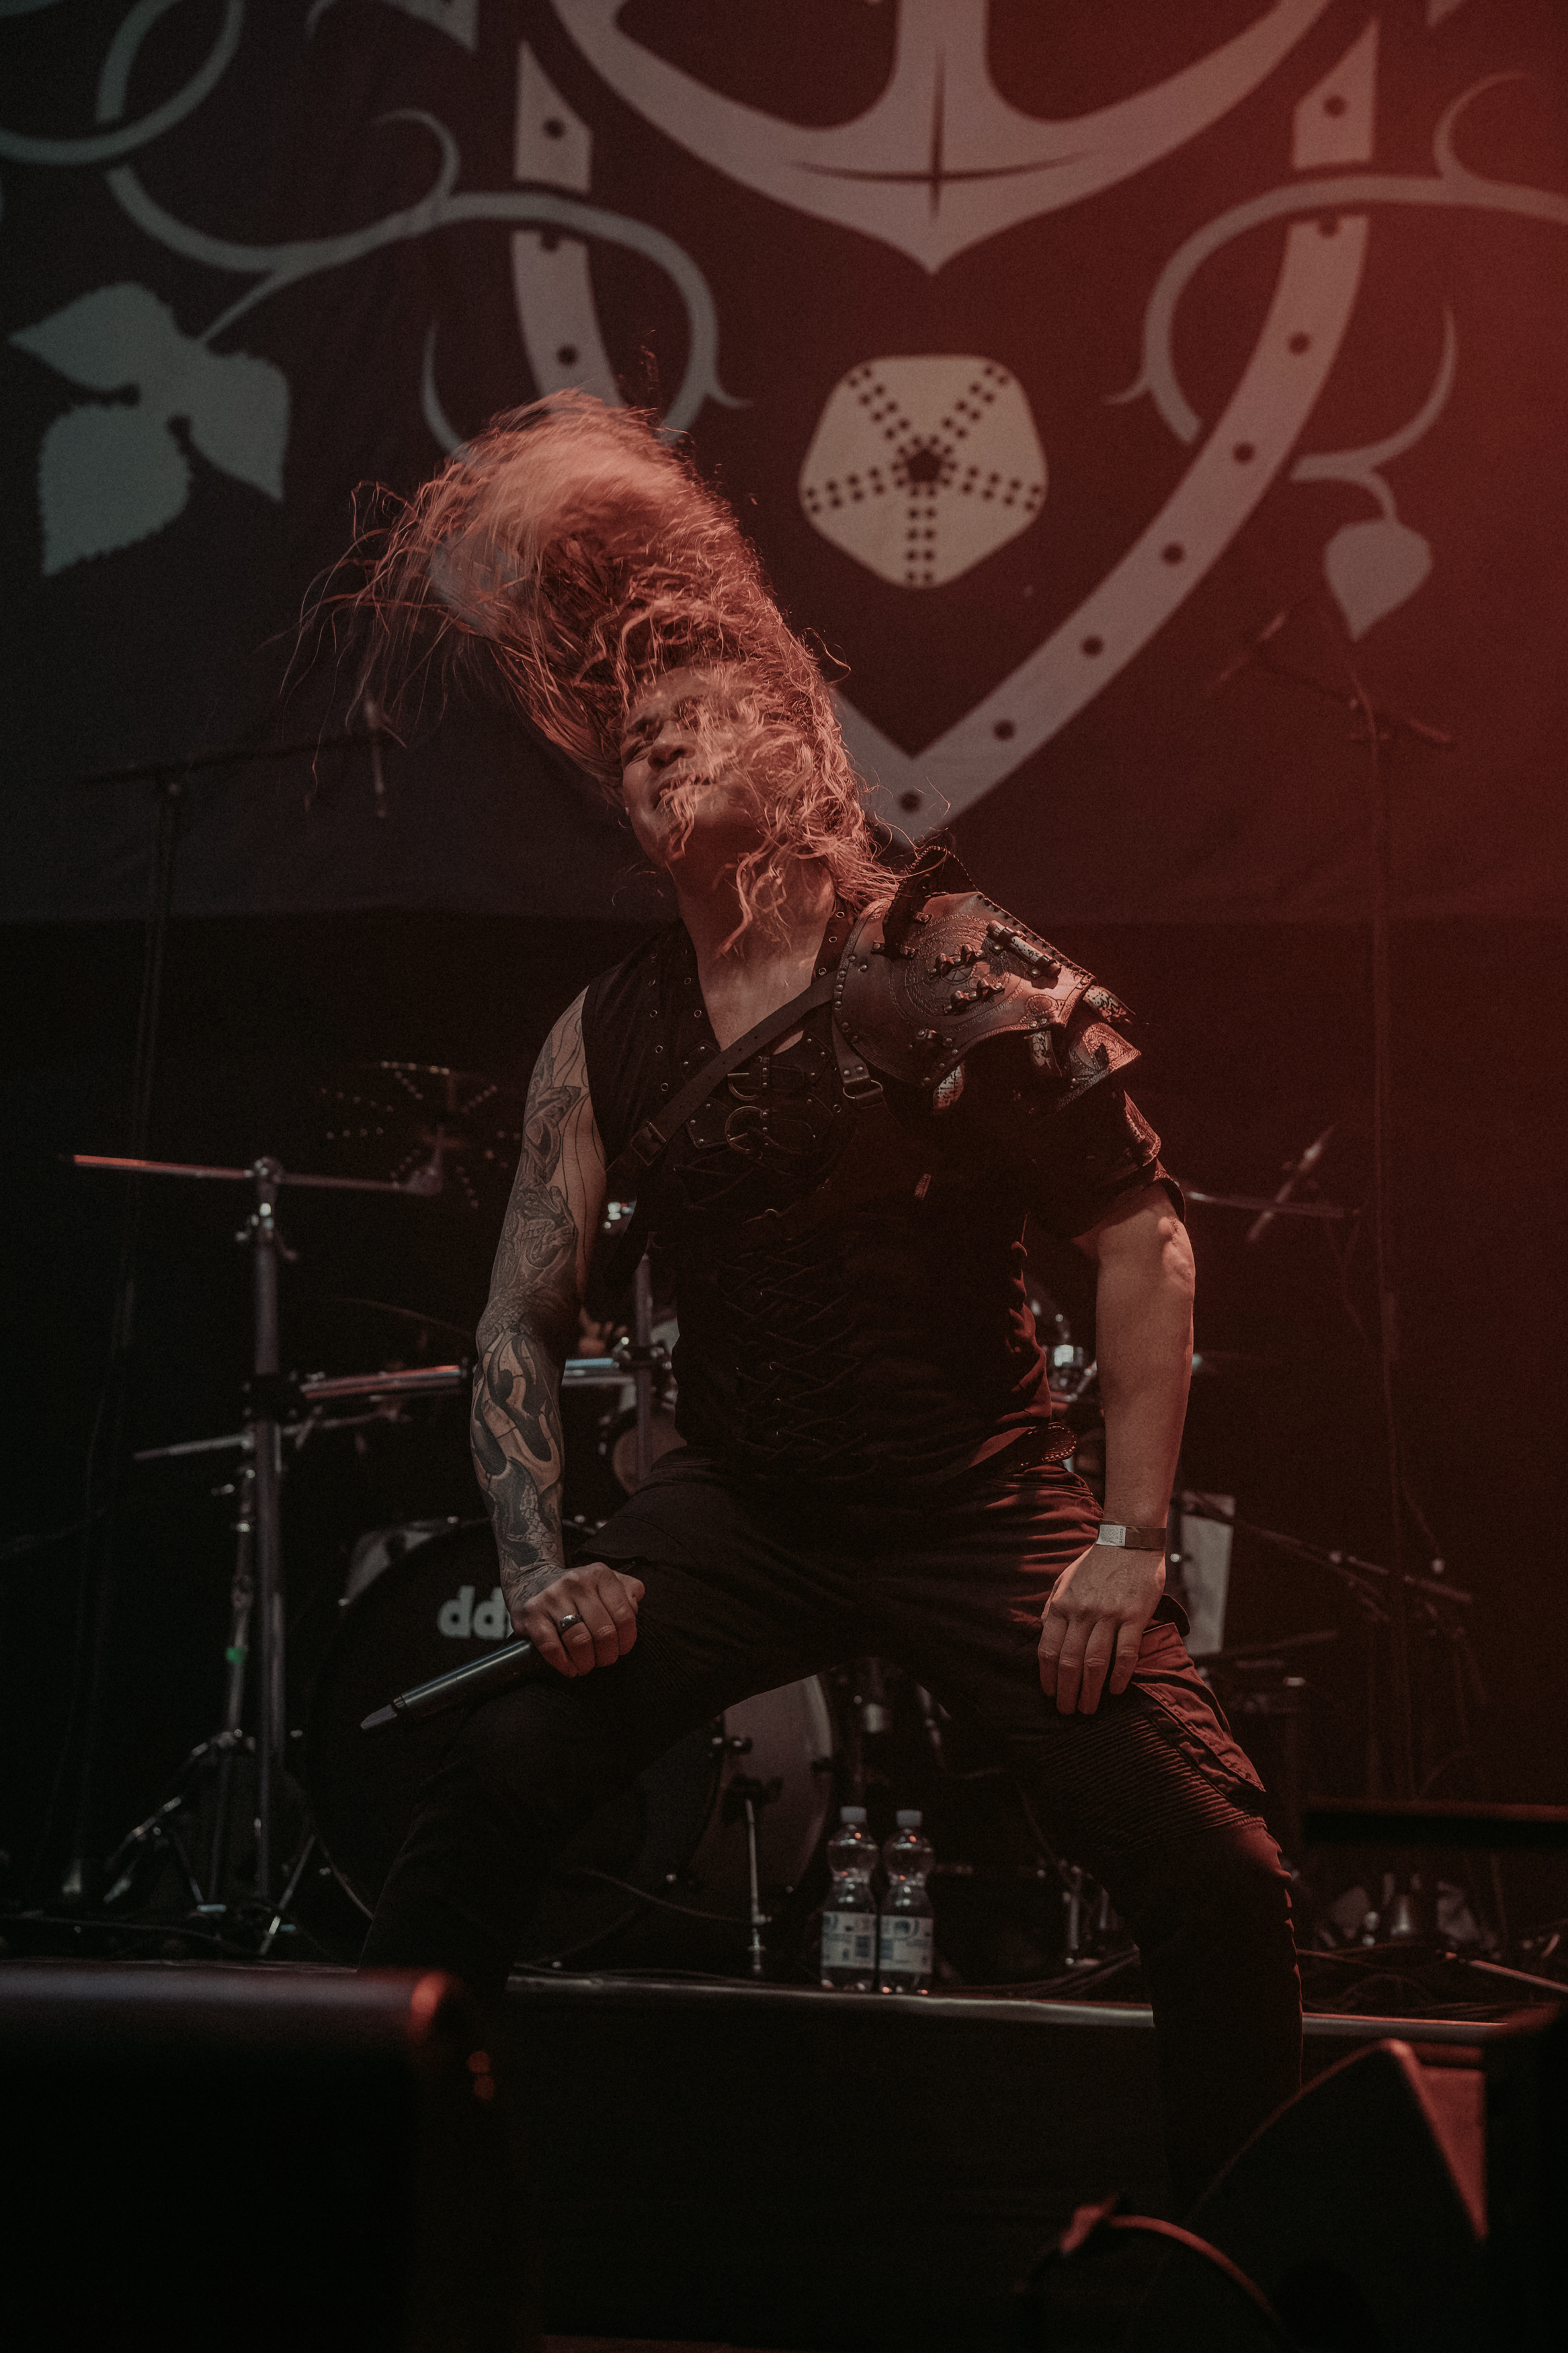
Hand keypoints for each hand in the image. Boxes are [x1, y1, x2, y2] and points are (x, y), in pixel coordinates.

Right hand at [512, 1561, 645, 1676]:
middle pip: (603, 1632)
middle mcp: (576, 1582)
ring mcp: (552, 1597)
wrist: (532, 1579)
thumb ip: (628, 1591)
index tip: (621, 1649)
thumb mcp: (605, 1581)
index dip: (626, 1640)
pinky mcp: (532, 1613)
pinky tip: (569, 1668)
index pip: (624, 1615)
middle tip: (603, 1660)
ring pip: (579, 1641)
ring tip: (586, 1665)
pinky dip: (563, 1663)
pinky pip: (551, 1647)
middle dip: (606, 1655)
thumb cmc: (577, 1590)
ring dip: (586, 1662)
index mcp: (600, 1574)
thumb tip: (634, 1607)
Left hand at [1038, 1542, 1163, 1714]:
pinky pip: (1125, 1652)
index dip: (1047, 1676)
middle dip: (1066, 1691)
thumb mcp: (1064, 1581)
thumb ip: (1053, 1609)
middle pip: (1070, 1661)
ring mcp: (1109, 1614)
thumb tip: (1043, 1635)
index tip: (1049, 1694)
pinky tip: (1115, 1690)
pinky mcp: (1134, 1616)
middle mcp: (1082, 1612)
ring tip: (1089, 1709)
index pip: (1048, 1649)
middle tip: (1068, 1711)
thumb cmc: (1095, 1564)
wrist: (1129, 1541)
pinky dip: (1119, 1675)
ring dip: (1090, 1690)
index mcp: (1062, 1604)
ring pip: (1095, 1662)